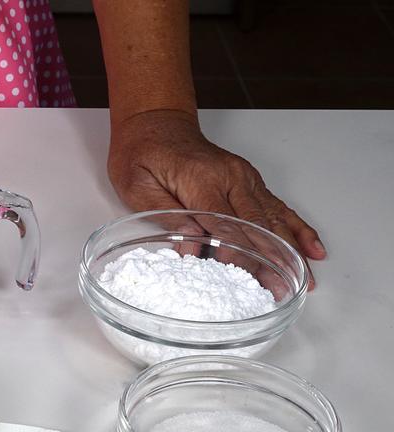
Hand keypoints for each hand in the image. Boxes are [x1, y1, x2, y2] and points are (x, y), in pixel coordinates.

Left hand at [108, 109, 325, 287]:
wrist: (154, 124)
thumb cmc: (141, 154)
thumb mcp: (137, 186)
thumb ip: (166, 215)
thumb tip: (189, 246)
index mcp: (203, 180)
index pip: (226, 226)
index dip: (238, 254)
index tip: (248, 278)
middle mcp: (231, 177)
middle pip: (256, 226)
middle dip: (271, 260)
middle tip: (281, 289)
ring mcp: (245, 178)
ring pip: (274, 218)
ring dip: (291, 250)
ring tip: (305, 279)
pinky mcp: (249, 181)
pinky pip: (278, 207)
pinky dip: (297, 228)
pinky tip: (312, 248)